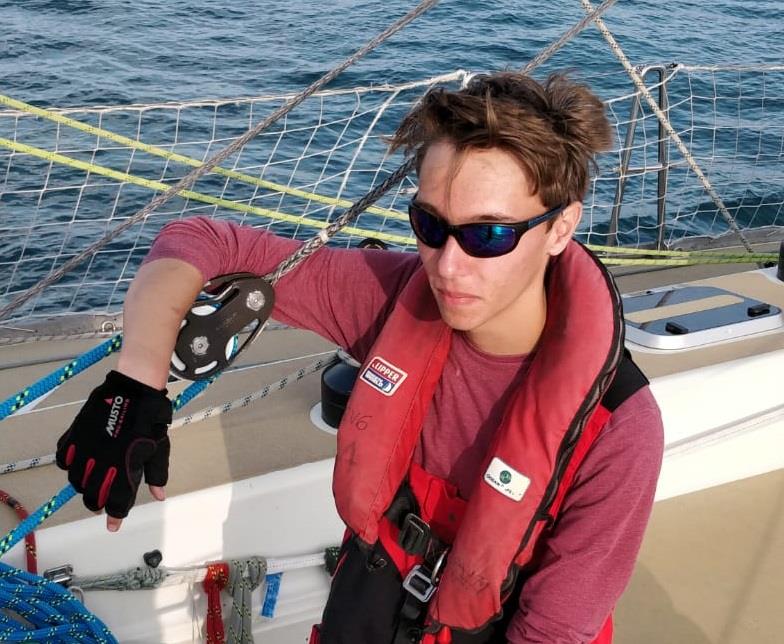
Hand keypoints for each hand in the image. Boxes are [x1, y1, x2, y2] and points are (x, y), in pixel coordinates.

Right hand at [56, 370, 172, 529]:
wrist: (136, 390)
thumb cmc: (151, 420)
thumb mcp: (160, 449)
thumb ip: (157, 475)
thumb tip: (158, 496)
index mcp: (126, 470)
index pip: (118, 503)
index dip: (116, 517)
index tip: (113, 526)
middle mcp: (102, 465)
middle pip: (93, 498)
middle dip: (98, 504)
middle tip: (103, 502)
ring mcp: (86, 450)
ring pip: (76, 482)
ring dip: (84, 487)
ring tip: (93, 483)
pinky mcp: (74, 436)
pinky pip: (64, 459)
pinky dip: (70, 465)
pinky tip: (79, 463)